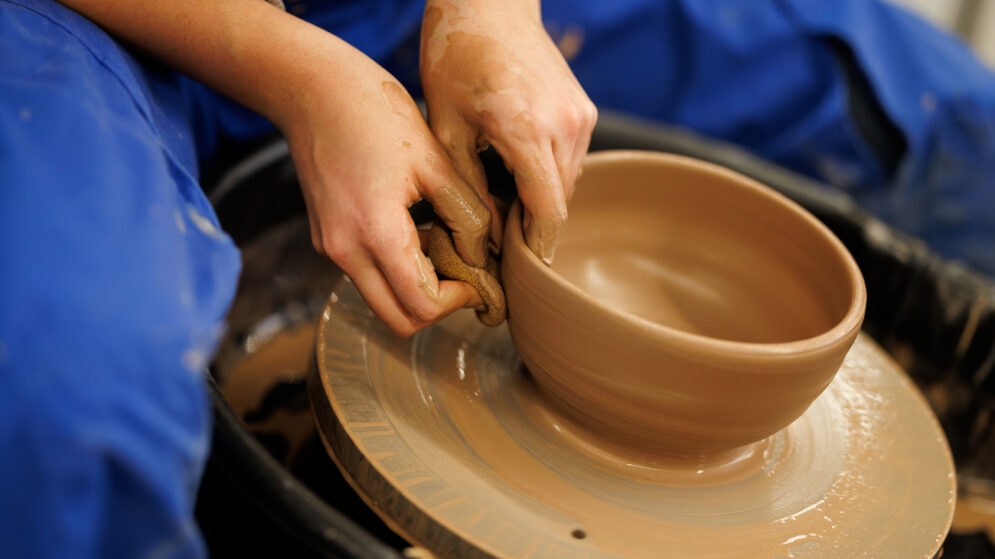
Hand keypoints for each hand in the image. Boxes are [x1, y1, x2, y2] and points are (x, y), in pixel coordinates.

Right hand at [281, 39, 491, 335]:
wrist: (310, 86)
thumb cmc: (374, 111)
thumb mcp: (435, 160)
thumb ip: (468, 214)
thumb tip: (486, 254)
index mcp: (375, 232)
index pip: (422, 305)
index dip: (460, 299)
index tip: (481, 275)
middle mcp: (345, 251)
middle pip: (399, 320)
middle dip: (439, 306)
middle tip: (467, 273)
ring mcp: (331, 247)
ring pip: (383, 299)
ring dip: (418, 287)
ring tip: (446, 243)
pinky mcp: (327, 238)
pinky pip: (368, 274)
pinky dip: (398, 268)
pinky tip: (420, 229)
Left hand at [420, 0, 596, 263]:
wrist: (488, 4)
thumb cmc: (455, 58)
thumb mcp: (447, 127)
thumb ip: (469, 186)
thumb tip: (485, 240)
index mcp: (525, 129)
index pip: (546, 210)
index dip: (538, 247)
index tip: (526, 273)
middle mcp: (563, 123)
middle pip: (558, 200)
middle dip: (535, 227)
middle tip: (503, 247)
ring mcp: (580, 114)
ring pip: (567, 182)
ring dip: (542, 200)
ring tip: (505, 207)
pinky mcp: (584, 108)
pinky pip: (570, 158)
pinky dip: (549, 174)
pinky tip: (517, 172)